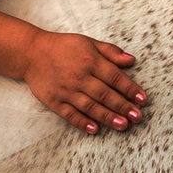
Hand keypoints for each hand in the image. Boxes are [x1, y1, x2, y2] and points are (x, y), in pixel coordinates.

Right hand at [23, 32, 145, 133]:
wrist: (30, 53)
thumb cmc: (62, 47)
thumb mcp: (87, 42)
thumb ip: (110, 52)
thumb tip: (131, 60)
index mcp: (89, 60)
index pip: (114, 77)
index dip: (130, 89)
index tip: (142, 99)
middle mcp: (79, 76)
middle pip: (105, 94)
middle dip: (123, 106)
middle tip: (137, 117)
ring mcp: (66, 90)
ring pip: (90, 106)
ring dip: (107, 117)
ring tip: (122, 125)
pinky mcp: (54, 101)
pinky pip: (70, 114)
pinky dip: (82, 122)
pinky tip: (95, 129)